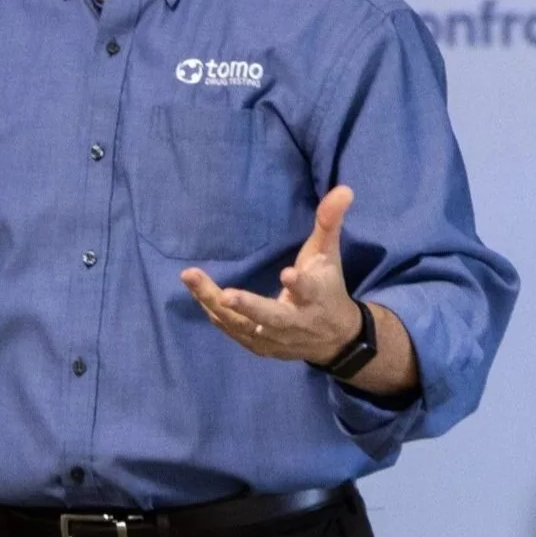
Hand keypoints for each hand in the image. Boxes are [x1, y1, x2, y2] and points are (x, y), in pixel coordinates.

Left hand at [181, 185, 361, 362]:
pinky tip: (197, 294)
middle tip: (225, 295)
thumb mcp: (329, 255)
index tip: (288, 273)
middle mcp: (296, 322)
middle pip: (270, 317)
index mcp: (315, 297)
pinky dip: (214, 314)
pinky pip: (233, 330)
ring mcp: (276, 338)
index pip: (308, 290)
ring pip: (243, 325)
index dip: (299, 284)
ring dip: (215, 304)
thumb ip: (330, 223)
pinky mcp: (261, 347)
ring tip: (191, 278)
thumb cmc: (327, 288)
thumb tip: (344, 189)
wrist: (335, 339)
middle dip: (248, 306)